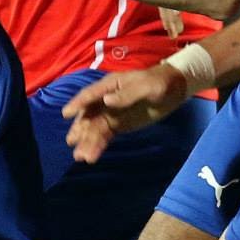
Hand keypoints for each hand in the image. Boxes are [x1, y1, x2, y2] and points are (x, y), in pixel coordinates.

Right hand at [61, 62, 189, 162]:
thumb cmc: (159, 83)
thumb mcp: (147, 86)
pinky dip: (98, 145)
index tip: (66, 114)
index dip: (78, 103)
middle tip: (72, 143)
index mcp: (110, 85)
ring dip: (87, 141)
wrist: (174, 90)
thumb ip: (127, 94)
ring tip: (80, 157)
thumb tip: (107, 100)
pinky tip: (91, 156)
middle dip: (81, 129)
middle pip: (89, 115)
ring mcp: (111, 113)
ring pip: (95, 128)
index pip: (90, 94)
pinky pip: (105, 136)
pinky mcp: (119, 125)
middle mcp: (106, 99)